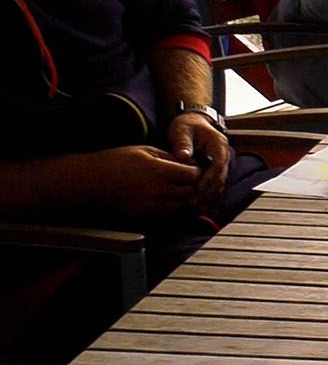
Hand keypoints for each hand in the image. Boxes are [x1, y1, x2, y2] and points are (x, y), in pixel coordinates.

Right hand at [65, 145, 203, 219]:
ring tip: (182, 188)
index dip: (197, 171)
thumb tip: (190, 161)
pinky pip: (169, 213)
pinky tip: (170, 197)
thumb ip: (170, 157)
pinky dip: (175, 206)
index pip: (192, 175)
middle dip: (195, 186)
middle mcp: (157, 190)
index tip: (194, 167)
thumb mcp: (145, 150)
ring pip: (182, 206)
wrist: (93, 180)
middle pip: (191, 192)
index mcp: (158, 171)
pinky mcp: (146, 214)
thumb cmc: (118, 160)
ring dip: (187, 198)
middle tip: (192, 179)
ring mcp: (152, 205)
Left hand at [167, 113, 229, 204]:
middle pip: (220, 177)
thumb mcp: (182, 130)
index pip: (217, 165)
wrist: (191, 123)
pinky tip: (197, 203)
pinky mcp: (214, 170)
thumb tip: (183, 157)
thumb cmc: (186, 126)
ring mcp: (220, 164)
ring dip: (209, 196)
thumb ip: (183, 143)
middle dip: (208, 191)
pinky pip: (214, 184)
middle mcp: (223, 155)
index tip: (196, 190)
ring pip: (219, 183)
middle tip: (195, 203)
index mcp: (218, 144)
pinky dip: (207, 194)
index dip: (208, 179)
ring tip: (196, 206)